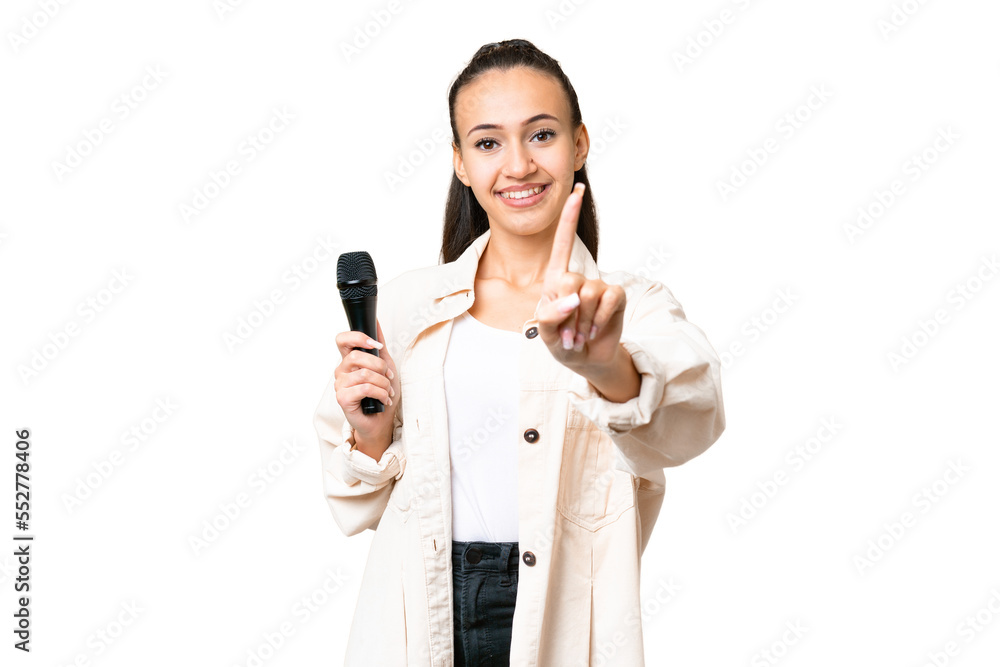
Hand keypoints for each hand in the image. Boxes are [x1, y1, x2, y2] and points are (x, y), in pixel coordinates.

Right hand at [333, 319, 398, 455]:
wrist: (381, 420)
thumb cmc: (381, 394)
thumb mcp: (385, 365)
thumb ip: (379, 346)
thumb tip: (376, 322)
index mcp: (349, 360)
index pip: (342, 340)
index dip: (358, 338)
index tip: (376, 344)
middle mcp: (342, 371)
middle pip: (357, 357)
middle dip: (379, 366)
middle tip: (388, 375)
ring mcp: (340, 385)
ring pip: (364, 374)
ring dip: (383, 383)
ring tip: (387, 391)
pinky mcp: (343, 399)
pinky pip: (364, 388)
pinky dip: (380, 393)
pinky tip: (384, 399)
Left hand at [536, 182, 626, 373]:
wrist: (587, 359)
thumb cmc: (561, 342)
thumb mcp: (547, 334)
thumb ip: (551, 317)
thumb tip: (574, 299)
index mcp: (555, 278)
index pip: (562, 242)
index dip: (569, 216)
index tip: (576, 190)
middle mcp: (577, 278)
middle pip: (570, 280)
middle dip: (566, 312)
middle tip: (567, 334)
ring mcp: (598, 285)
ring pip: (590, 293)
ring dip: (583, 321)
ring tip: (580, 335)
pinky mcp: (616, 297)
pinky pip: (610, 299)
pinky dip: (600, 318)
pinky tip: (595, 330)